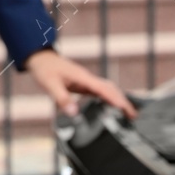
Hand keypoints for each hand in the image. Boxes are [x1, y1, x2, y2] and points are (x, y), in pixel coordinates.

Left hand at [22, 48, 137, 118]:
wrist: (40, 58)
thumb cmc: (44, 69)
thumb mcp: (50, 85)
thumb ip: (62, 99)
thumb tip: (74, 113)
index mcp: (82, 77)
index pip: (103, 89)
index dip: (115, 99)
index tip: (125, 109)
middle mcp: (88, 78)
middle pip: (111, 89)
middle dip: (123, 101)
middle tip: (133, 116)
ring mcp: (86, 80)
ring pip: (108, 89)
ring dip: (118, 100)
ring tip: (128, 114)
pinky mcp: (83, 83)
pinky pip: (100, 91)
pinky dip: (109, 99)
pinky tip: (112, 107)